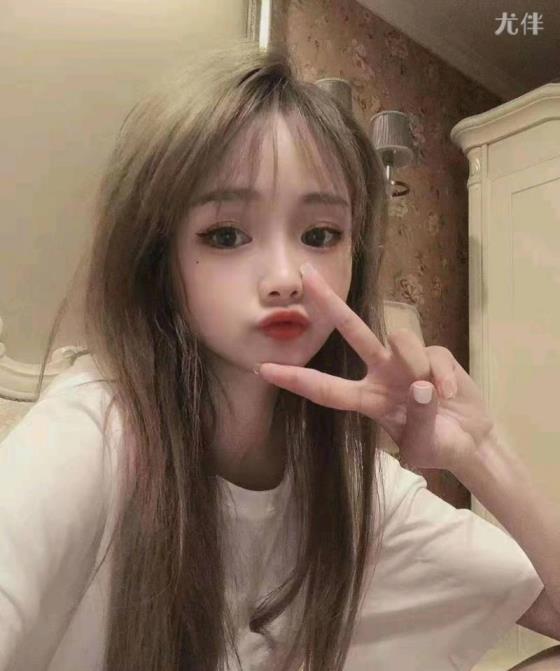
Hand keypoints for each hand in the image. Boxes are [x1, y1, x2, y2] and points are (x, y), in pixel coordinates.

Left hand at [256, 263, 494, 471]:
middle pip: (353, 332)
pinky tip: (450, 394)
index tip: (263, 369)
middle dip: (329, 303)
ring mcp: (408, 362)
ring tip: (435, 396)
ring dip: (415, 363)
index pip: (325, 388)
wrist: (471, 443)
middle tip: (304, 274)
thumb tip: (421, 385)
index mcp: (368, 399)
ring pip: (399, 338)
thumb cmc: (436, 445)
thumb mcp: (421, 445)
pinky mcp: (435, 355)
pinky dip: (444, 377)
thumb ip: (418, 418)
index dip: (296, 378)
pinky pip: (434, 355)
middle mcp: (381, 374)